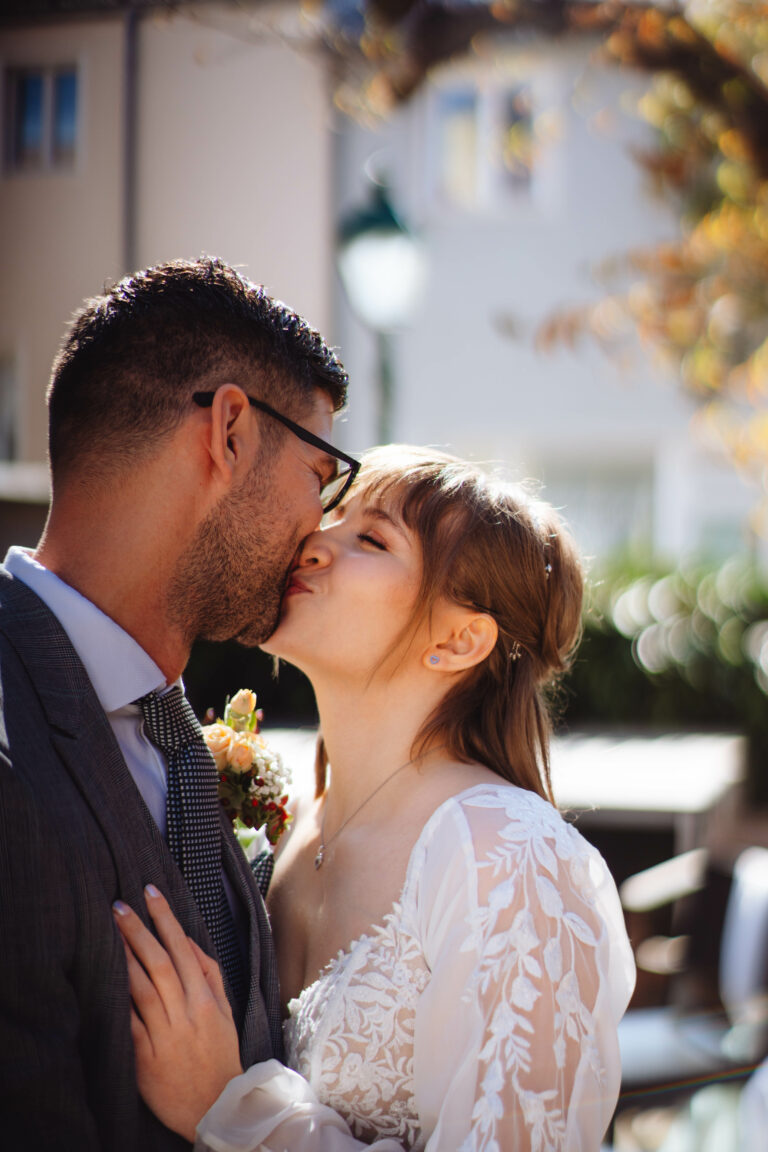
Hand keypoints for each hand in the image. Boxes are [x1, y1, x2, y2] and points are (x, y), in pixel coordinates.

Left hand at [113, 885, 242, 1140]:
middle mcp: (186, 1013)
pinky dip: (118, 1001)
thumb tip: (188, 942)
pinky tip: (104, 978)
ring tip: (108, 932)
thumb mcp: (225, 1012)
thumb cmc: (220, 1056)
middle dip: (138, 930)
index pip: (182, 948)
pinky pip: (130, 1023)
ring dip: (124, 957)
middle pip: (159, 963)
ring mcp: (165, 1035)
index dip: (165, 918)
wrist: (215, 1108)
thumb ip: (210, 974)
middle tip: (118, 905)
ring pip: (142, 989)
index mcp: (206, 999)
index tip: (150, 892)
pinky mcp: (146, 1058)